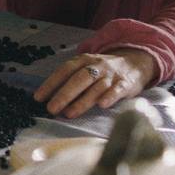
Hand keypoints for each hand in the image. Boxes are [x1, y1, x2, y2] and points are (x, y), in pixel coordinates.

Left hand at [33, 49, 156, 117]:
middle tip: (51, 109)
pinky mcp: (125, 83)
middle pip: (78, 79)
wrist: (135, 62)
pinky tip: (101, 105)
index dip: (51, 83)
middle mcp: (97, 65)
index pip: (64, 70)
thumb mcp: (87, 68)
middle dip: (64, 94)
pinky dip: (110, 97)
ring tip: (68, 113)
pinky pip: (117, 90)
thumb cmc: (104, 70)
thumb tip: (50, 97)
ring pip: (95, 87)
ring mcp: (111, 74)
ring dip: (82, 101)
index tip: (38, 97)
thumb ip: (71, 79)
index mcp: (84, 60)